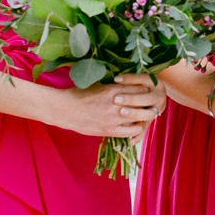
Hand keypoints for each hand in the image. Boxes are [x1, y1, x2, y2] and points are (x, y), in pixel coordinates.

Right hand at [46, 73, 163, 140]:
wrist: (63, 109)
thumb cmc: (78, 94)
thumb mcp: (98, 84)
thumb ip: (114, 85)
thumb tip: (128, 82)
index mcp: (113, 89)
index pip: (141, 88)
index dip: (147, 90)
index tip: (149, 92)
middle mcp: (116, 103)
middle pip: (145, 102)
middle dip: (150, 102)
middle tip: (151, 103)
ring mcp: (113, 118)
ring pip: (141, 117)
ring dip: (145, 116)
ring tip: (145, 115)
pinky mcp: (109, 130)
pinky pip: (131, 131)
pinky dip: (136, 129)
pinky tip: (134, 126)